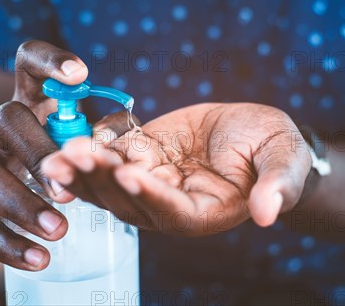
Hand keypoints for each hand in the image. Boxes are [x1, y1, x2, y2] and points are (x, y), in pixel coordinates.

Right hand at [0, 40, 130, 270]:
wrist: (10, 180)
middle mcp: (0, 126)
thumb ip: (102, 130)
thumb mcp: (82, 138)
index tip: (80, 75)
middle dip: (39, 152)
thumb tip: (128, 130)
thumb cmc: (61, 155)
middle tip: (68, 186)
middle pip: (6, 119)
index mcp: (31, 102)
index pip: (29, 63)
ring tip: (60, 229)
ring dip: (21, 204)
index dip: (49, 61)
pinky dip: (5, 244)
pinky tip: (40, 259)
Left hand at [41, 103, 311, 235]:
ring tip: (59, 152)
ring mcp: (150, 181)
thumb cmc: (275, 148)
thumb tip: (268, 214)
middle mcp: (170, 205)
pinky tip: (66, 135)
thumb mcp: (284, 161)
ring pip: (108, 184)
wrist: (253, 130)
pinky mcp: (139, 155)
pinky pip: (108, 156)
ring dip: (82, 169)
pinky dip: (88, 147)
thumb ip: (276, 187)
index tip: (130, 174)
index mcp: (204, 212)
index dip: (151, 196)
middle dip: (101, 180)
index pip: (173, 212)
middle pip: (127, 201)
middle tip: (75, 157)